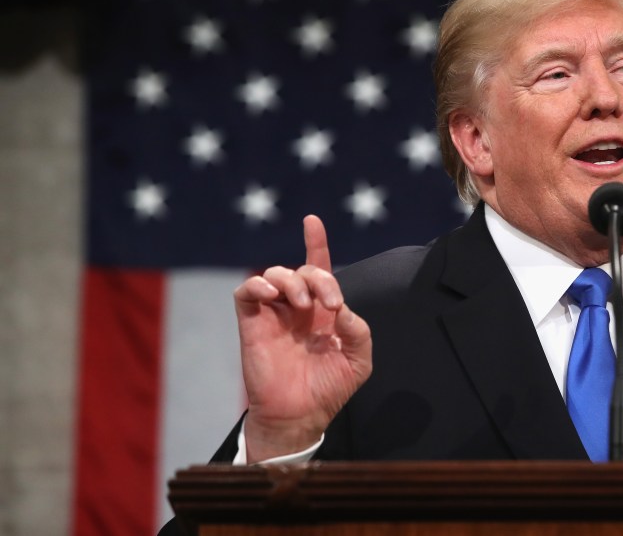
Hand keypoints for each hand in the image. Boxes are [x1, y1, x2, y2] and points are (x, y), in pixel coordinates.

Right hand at [234, 215, 371, 461]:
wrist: (299, 416)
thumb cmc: (329, 388)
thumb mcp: (359, 361)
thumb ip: (359, 331)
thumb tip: (343, 310)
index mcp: (323, 311)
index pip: (319, 268)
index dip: (316, 243)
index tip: (312, 221)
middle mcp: (298, 308)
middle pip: (304, 270)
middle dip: (319, 277)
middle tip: (329, 305)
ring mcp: (274, 314)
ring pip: (275, 274)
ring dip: (292, 281)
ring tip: (302, 304)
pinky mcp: (252, 323)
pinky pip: (247, 292)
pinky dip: (258, 285)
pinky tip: (272, 295)